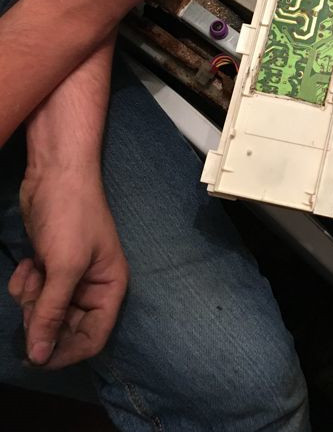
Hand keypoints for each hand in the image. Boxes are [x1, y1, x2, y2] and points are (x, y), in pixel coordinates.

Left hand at [8, 168, 127, 368]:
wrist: (56, 174)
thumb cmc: (72, 217)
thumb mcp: (64, 267)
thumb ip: (52, 313)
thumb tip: (38, 356)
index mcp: (110, 288)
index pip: (92, 338)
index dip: (66, 351)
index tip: (37, 354)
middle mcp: (92, 288)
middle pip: (65, 329)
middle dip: (42, 320)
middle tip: (29, 303)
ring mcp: (70, 277)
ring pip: (45, 313)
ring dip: (30, 300)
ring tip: (30, 274)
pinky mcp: (50, 267)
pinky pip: (34, 295)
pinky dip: (25, 285)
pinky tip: (27, 264)